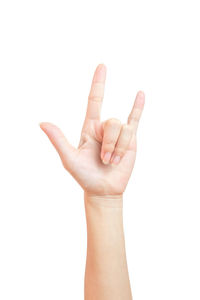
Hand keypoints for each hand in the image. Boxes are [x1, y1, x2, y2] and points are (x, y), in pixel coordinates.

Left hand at [40, 64, 144, 195]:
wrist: (103, 189)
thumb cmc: (84, 176)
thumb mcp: (69, 158)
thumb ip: (58, 140)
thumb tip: (42, 122)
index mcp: (89, 128)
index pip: (94, 100)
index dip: (98, 83)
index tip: (102, 66)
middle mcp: (104, 128)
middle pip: (111, 123)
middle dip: (109, 144)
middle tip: (104, 160)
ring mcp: (119, 133)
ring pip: (123, 129)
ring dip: (118, 148)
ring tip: (112, 162)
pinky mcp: (131, 140)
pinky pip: (135, 120)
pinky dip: (138, 107)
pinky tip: (140, 94)